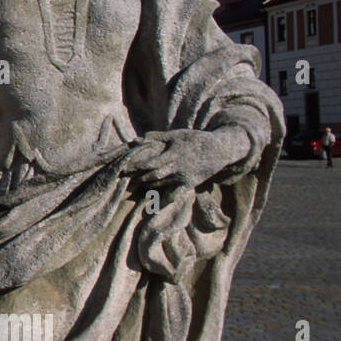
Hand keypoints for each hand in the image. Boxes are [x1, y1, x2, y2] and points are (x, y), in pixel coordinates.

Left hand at [122, 128, 250, 189]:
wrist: (220, 149)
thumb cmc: (195, 139)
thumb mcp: (176, 135)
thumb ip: (156, 137)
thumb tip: (136, 140)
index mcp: (172, 154)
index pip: (150, 162)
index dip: (135, 166)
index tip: (122, 168)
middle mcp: (177, 167)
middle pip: (152, 175)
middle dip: (136, 177)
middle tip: (120, 178)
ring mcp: (183, 177)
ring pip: (160, 184)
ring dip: (145, 185)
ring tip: (130, 185)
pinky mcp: (189, 184)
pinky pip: (174, 194)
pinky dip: (163, 200)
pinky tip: (152, 205)